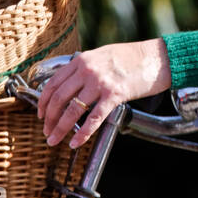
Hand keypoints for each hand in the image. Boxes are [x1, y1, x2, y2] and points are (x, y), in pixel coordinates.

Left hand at [37, 39, 171, 147]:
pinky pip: (94, 118)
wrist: (157, 57)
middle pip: (59, 99)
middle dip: (49, 119)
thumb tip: (71, 85)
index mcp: (82, 60)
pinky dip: (82, 133)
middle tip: (47, 132)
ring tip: (54, 140)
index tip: (41, 114)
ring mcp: (100, 82)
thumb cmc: (132, 58)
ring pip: (72, 110)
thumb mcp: (102, 55)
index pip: (53, 83)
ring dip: (60, 128)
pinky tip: (76, 142)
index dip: (43, 102)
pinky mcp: (115, 95)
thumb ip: (85, 67)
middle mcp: (87, 70)